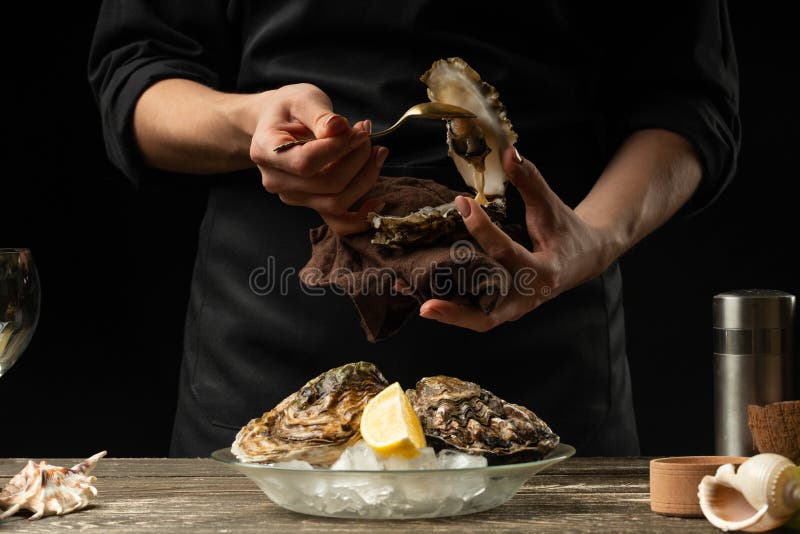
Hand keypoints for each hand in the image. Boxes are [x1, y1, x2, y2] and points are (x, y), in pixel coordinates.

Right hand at [249, 83, 387, 233]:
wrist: (278, 123)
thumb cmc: (289, 108)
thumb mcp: (303, 99)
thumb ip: (320, 115)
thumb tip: (338, 128)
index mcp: (266, 151)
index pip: (306, 162)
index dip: (339, 149)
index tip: (359, 130)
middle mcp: (276, 180)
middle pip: (327, 184)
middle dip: (358, 159)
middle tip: (366, 134)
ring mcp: (293, 196)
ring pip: (337, 202)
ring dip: (365, 178)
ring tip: (377, 151)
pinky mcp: (311, 204)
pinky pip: (338, 222)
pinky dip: (360, 217)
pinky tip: (379, 201)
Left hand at [419, 147, 616, 331]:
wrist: (583, 259)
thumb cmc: (565, 230)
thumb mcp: (550, 206)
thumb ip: (529, 181)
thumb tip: (509, 151)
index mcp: (544, 270)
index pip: (505, 251)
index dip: (482, 227)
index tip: (462, 202)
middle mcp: (528, 296)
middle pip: (490, 312)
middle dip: (458, 310)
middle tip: (427, 306)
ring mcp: (516, 308)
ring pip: (480, 320)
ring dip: (449, 315)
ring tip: (418, 304)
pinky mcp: (505, 309)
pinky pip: (477, 314)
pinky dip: (453, 310)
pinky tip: (423, 298)